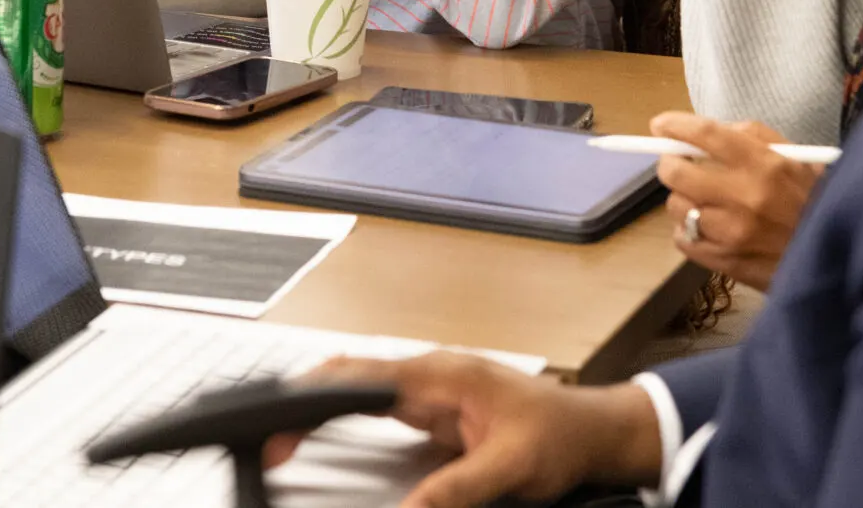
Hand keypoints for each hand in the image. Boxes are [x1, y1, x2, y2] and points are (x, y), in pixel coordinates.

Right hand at [264, 353, 660, 507]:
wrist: (591, 430)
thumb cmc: (559, 436)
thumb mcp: (508, 469)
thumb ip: (454, 490)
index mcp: (443, 375)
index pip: (364, 375)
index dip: (317, 398)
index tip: (285, 427)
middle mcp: (431, 372)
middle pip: (351, 377)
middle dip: (305, 404)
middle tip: (271, 444)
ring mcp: (431, 386)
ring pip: (359, 386)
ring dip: (321, 406)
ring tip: (284, 439)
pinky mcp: (433, 404)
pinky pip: (375, 401)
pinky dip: (342, 413)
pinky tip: (322, 430)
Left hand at [649, 111, 821, 291]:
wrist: (835, 262)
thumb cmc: (815, 203)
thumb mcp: (799, 159)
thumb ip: (756, 137)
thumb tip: (711, 133)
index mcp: (765, 165)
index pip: (706, 135)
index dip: (676, 126)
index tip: (660, 125)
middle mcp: (744, 198)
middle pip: (677, 173)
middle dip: (671, 164)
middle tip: (679, 164)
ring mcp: (732, 234)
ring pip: (677, 207)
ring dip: (683, 199)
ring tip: (702, 200)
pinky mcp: (725, 263)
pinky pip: (683, 240)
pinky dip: (688, 231)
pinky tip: (706, 227)